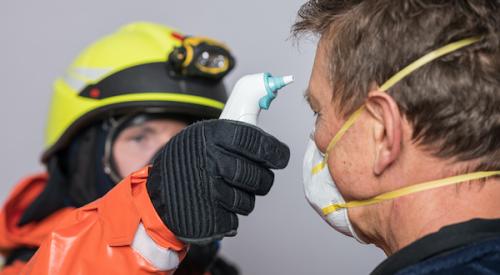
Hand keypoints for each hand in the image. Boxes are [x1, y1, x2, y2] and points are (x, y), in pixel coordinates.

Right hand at [147, 119, 289, 243]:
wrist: (154, 200)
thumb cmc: (183, 167)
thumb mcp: (199, 139)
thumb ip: (231, 136)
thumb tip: (268, 141)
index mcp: (209, 136)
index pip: (255, 141)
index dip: (274, 151)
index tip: (280, 157)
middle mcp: (210, 161)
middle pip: (258, 175)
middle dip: (261, 180)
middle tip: (254, 178)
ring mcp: (209, 191)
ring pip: (249, 200)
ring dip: (242, 199)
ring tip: (222, 192)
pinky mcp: (210, 218)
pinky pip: (234, 219)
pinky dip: (227, 216)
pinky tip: (212, 206)